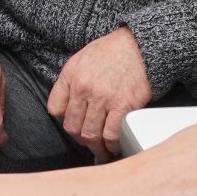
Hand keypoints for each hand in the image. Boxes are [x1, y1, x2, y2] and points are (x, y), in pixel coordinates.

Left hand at [46, 27, 153, 159]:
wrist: (141, 45)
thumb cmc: (113, 51)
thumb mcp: (81, 59)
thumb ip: (70, 81)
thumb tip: (66, 106)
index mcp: (72, 76)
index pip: (55, 109)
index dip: (63, 119)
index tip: (74, 124)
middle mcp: (84, 88)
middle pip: (72, 126)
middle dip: (79, 139)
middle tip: (88, 143)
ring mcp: (104, 98)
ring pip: (91, 134)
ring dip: (95, 147)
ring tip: (101, 151)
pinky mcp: (124, 106)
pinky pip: (112, 134)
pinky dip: (112, 145)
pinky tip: (114, 147)